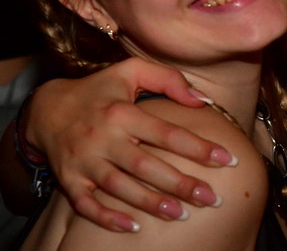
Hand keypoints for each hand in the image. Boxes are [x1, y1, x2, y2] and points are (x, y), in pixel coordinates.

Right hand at [26, 58, 233, 231]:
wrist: (48, 108)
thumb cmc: (100, 88)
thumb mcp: (132, 71)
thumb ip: (169, 79)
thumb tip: (202, 100)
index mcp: (123, 112)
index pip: (167, 133)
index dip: (198, 147)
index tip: (226, 159)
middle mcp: (104, 138)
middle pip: (147, 166)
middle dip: (181, 184)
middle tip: (212, 198)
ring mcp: (84, 162)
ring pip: (121, 188)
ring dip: (151, 204)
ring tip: (182, 214)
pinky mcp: (69, 180)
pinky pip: (87, 205)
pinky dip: (108, 218)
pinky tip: (133, 228)